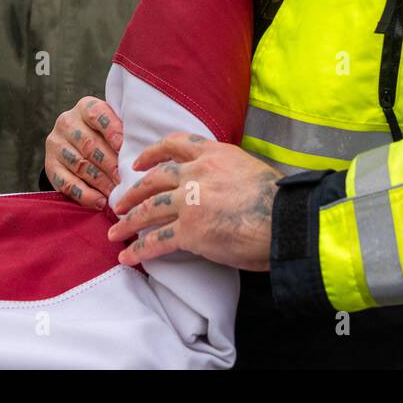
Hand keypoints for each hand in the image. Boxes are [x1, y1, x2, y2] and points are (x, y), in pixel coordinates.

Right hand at [44, 96, 123, 209]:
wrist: (76, 145)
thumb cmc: (105, 135)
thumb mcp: (114, 126)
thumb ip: (125, 132)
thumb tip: (145, 150)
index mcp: (85, 107)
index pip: (97, 114)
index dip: (112, 131)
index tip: (125, 147)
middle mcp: (67, 122)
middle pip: (89, 144)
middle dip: (110, 164)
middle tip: (126, 179)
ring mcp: (56, 144)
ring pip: (79, 165)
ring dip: (100, 182)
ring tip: (117, 193)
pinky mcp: (50, 166)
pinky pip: (66, 183)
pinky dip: (85, 194)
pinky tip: (100, 202)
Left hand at [108, 133, 282, 271]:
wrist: (286, 221)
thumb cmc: (280, 200)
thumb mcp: (250, 169)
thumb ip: (228, 172)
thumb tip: (222, 186)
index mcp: (214, 155)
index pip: (176, 145)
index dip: (152, 153)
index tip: (138, 162)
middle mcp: (197, 173)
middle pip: (154, 179)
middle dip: (133, 192)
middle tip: (120, 202)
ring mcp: (190, 202)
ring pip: (149, 209)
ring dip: (129, 222)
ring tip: (116, 232)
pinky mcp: (190, 231)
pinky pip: (157, 241)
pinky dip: (139, 251)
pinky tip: (128, 258)